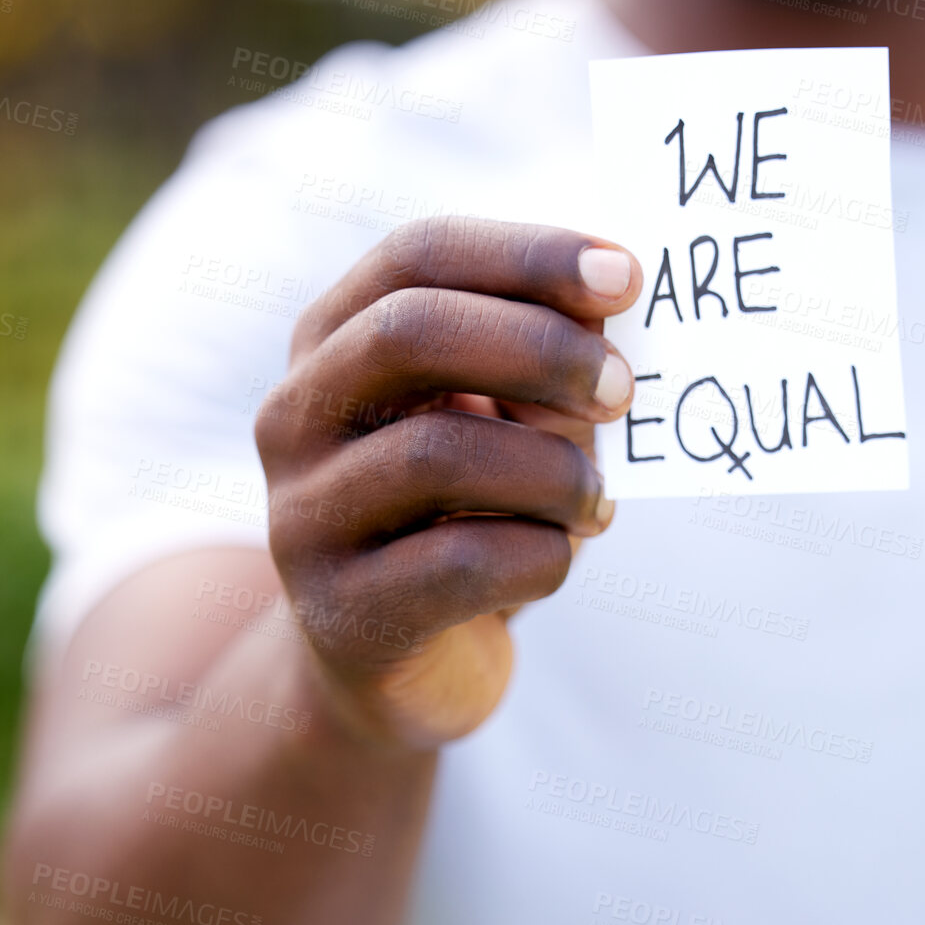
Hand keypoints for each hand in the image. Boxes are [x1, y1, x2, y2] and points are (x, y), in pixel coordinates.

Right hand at [254, 217, 641, 749]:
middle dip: (539, 348)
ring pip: (439, 453)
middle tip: (624, 388)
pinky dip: (544, 555)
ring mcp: (305, 517)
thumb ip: (548, 363)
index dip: (526, 254)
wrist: (402, 670)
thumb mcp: (510, 423)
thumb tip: (613, 300)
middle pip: (407, 332)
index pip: (417, 254)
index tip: (627, 274)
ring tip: (598, 502)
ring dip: (555, 471)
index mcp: (334, 340)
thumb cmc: (473, 516)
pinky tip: (558, 558)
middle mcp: (297, 416)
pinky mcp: (344, 613)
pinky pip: (462, 563)